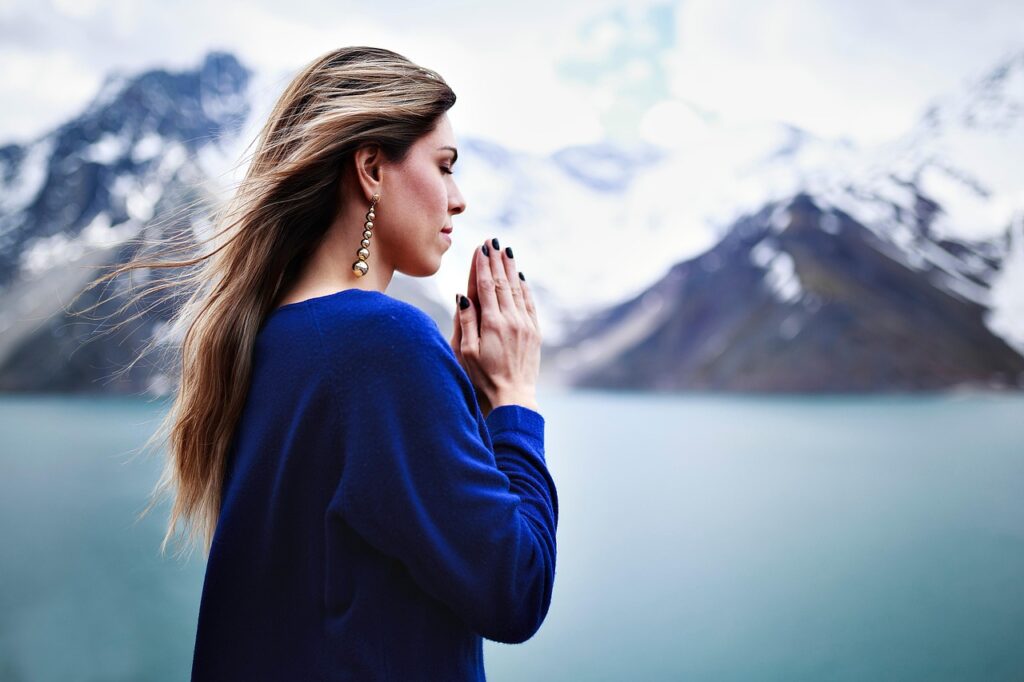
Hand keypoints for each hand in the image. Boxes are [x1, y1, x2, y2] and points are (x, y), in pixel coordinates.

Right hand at [450, 238, 540, 416]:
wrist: (514, 397)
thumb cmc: (483, 378)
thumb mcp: (467, 352)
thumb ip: (466, 321)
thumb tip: (463, 294)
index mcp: (492, 323)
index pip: (487, 286)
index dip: (483, 265)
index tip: (481, 247)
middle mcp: (512, 320)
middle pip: (503, 282)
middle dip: (497, 260)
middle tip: (493, 240)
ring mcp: (526, 325)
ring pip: (518, 289)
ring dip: (511, 268)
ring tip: (506, 251)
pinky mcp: (535, 332)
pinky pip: (530, 303)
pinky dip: (524, 287)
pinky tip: (520, 276)